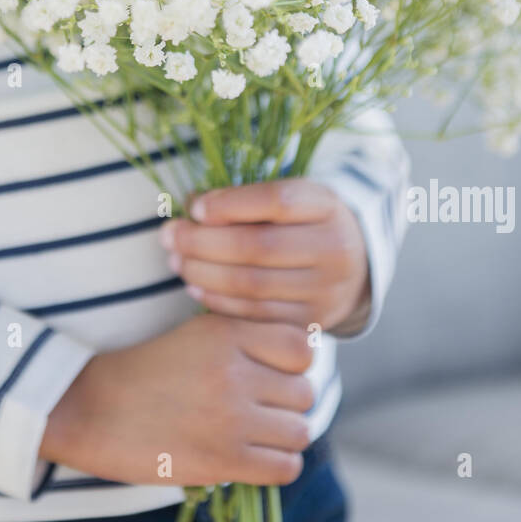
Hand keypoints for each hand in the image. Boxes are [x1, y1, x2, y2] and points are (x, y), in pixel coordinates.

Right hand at [40, 312, 314, 486]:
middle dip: (286, 403)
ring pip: (300, 430)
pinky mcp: (224, 460)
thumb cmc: (143, 371)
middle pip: (304, 391)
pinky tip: (251, 459)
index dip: (293, 364)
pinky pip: (286, 467)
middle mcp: (235, 371)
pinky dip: (275, 466)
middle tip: (259, 410)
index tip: (273, 374)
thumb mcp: (194, 334)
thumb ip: (242, 339)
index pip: (302, 346)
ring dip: (282, 437)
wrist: (90, 410)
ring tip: (255, 436)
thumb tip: (298, 356)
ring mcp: (231, 417)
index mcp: (227, 332)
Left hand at [159, 179, 371, 333]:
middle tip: (168, 235)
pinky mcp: (311, 323)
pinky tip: (195, 285)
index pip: (277, 201)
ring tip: (175, 261)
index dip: (229, 204)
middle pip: (258, 246)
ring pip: (252, 284)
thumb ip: (245, 199)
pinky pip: (254, 314)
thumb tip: (192, 205)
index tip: (193, 206)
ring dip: (203, 272)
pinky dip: (217, 301)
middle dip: (203, 241)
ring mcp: (326, 291)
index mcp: (328, 206)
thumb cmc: (303, 223)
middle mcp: (335, 249)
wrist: (352, 266)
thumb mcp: (289, 198)